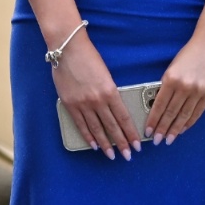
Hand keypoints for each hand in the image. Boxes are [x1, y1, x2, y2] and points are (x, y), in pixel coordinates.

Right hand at [50, 33, 141, 161]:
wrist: (67, 49)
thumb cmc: (88, 57)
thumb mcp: (106, 74)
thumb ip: (110, 92)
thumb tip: (114, 110)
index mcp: (110, 91)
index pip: (124, 118)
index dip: (131, 133)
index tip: (137, 144)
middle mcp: (98, 100)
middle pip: (113, 127)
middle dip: (122, 143)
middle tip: (128, 155)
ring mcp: (83, 104)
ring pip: (97, 129)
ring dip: (106, 144)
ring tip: (112, 155)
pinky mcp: (70, 104)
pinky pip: (81, 125)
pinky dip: (88, 136)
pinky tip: (94, 145)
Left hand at [147, 31, 204, 143]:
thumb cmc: (191, 53)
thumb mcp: (173, 66)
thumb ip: (168, 84)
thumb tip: (160, 103)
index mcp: (171, 78)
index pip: (159, 105)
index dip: (153, 120)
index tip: (148, 131)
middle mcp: (184, 86)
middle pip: (171, 113)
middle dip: (162, 129)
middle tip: (157, 141)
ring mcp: (198, 91)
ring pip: (184, 115)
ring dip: (175, 129)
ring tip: (169, 139)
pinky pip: (197, 112)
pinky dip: (189, 122)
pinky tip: (183, 129)